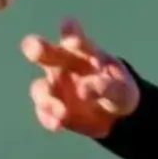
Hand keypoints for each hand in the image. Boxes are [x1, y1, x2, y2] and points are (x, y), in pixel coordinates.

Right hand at [21, 18, 138, 137]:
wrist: (117, 118)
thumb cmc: (119, 93)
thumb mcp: (122, 92)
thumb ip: (107, 87)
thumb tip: (83, 89)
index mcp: (82, 51)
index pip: (73, 34)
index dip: (71, 33)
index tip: (75, 41)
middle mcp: (62, 63)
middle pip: (43, 51)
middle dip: (36, 48)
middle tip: (35, 50)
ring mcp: (54, 86)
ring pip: (41, 88)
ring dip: (47, 99)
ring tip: (62, 112)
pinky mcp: (53, 108)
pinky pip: (45, 113)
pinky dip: (49, 118)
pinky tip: (57, 125)